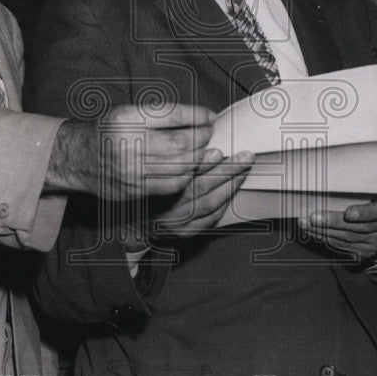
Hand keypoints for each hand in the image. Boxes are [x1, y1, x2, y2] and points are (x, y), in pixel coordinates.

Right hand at [45, 103, 215, 199]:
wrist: (77, 157)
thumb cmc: (109, 131)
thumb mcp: (128, 112)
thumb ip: (161, 115)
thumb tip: (200, 117)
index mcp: (127, 119)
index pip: (172, 115)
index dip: (197, 116)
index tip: (210, 116)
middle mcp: (127, 144)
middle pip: (180, 142)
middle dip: (202, 137)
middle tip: (209, 133)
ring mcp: (130, 170)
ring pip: (180, 166)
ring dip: (199, 157)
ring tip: (205, 150)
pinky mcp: (133, 190)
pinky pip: (171, 185)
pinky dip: (187, 175)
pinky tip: (190, 167)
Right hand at [122, 149, 254, 251]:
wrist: (132, 222)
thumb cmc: (144, 192)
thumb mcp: (149, 169)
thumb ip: (171, 157)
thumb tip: (197, 143)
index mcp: (157, 188)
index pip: (183, 173)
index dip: (203, 161)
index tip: (218, 150)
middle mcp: (168, 206)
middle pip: (202, 186)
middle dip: (227, 169)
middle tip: (244, 156)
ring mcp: (178, 221)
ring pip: (210, 203)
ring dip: (231, 185)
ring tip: (244, 170)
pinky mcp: (185, 232)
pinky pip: (210, 219)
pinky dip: (223, 204)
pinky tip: (232, 192)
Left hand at [298, 192, 376, 261]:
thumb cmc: (373, 198)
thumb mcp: (373, 189)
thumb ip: (359, 190)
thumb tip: (329, 184)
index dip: (363, 213)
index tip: (348, 214)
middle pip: (357, 228)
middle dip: (332, 223)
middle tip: (312, 217)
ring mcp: (376, 243)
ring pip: (347, 239)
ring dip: (323, 232)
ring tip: (305, 224)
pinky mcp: (366, 253)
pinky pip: (344, 247)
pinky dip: (327, 239)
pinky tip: (313, 232)